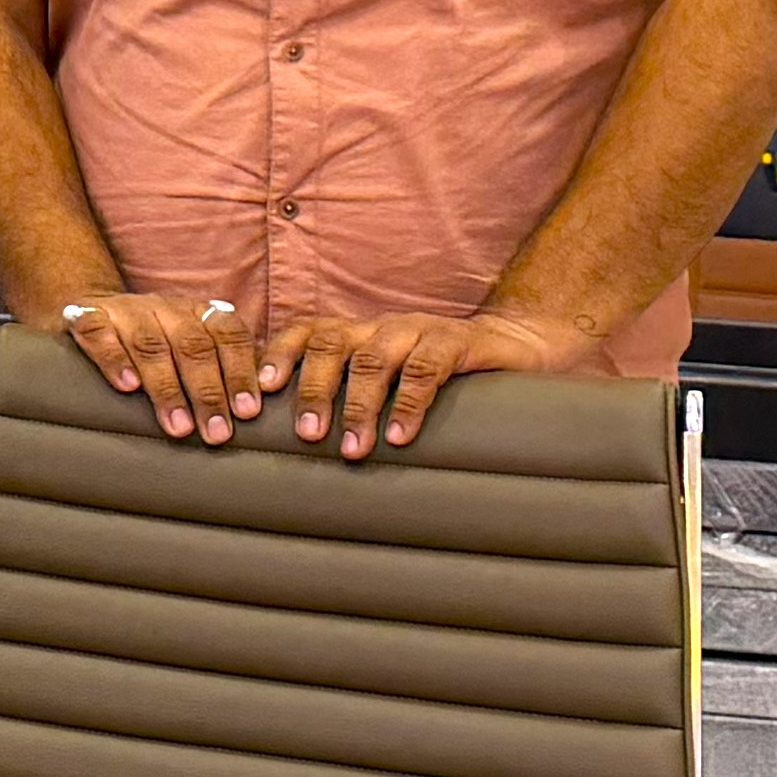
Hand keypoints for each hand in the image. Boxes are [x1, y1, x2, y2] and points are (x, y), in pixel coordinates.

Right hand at [58, 287, 260, 443]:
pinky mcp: (87, 316)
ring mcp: (126, 310)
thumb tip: (255, 417)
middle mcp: (165, 307)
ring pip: (151, 344)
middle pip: (193, 345)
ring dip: (167, 387)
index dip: (239, 372)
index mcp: (197, 312)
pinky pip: (100, 333)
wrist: (88, 309)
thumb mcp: (188, 348)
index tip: (247, 412)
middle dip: (208, 392)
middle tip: (217, 433)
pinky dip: (114, 359)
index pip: (228, 335)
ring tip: (179, 426)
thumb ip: (219, 372)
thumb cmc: (152, 343)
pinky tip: (127, 386)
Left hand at [254, 305, 585, 460]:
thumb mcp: (389, 383)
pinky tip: (399, 436)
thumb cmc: (439, 376)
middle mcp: (380, 327)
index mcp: (357, 334)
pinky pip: (427, 368)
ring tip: (350, 448)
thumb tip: (296, 448)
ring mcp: (418, 331)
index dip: (279, 358)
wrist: (517, 347)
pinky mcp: (458, 342)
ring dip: (358, 405)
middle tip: (305, 436)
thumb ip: (351, 401)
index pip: (305, 332)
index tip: (259, 395)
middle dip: (313, 391)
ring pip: (375, 359)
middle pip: (332, 346)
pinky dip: (409, 403)